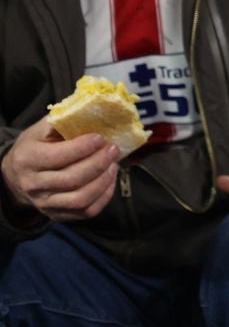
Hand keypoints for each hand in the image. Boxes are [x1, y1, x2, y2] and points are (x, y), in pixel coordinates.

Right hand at [1, 119, 121, 221]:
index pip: (58, 156)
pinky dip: (104, 196)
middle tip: (114, 150)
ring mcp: (46, 203)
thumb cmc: (35, 148)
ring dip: (104, 181)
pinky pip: (87, 211)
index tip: (101, 138)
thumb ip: (62, 122)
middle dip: (98, 163)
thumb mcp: (40, 131)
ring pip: (81, 199)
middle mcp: (34, 184)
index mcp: (27, 159)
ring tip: (114, 165)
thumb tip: (91, 111)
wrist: (17, 176)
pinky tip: (110, 179)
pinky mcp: (59, 215)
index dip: (83, 148)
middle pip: (72, 179)